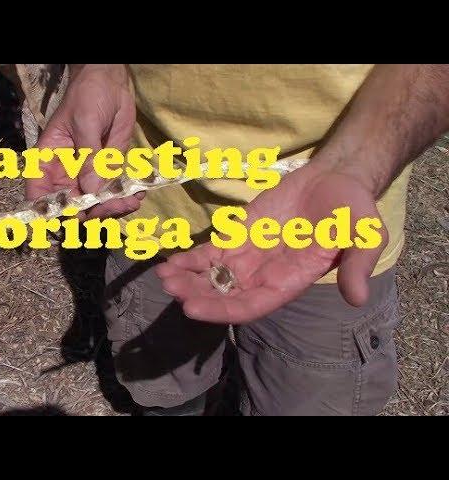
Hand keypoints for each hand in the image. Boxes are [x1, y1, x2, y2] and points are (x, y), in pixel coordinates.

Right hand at [26, 64, 141, 218]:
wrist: (111, 82)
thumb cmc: (87, 95)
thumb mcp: (86, 123)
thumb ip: (89, 157)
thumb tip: (92, 190)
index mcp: (48, 161)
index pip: (39, 194)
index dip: (52, 211)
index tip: (75, 215)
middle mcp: (65, 173)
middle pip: (72, 206)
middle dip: (93, 211)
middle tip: (116, 204)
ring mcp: (87, 175)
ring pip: (94, 204)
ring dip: (113, 208)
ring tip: (131, 200)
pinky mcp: (107, 172)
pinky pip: (113, 193)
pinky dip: (125, 198)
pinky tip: (137, 194)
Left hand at [155, 161, 387, 323]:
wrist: (336, 180)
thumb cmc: (353, 210)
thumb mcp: (366, 235)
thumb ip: (358, 265)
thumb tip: (357, 299)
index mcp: (290, 282)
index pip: (251, 306)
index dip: (222, 310)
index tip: (192, 308)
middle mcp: (264, 276)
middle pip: (224, 295)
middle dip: (196, 294)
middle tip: (169, 289)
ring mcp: (249, 256)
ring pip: (212, 276)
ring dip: (187, 278)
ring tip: (162, 275)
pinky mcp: (239, 235)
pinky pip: (211, 252)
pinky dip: (191, 258)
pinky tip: (170, 261)